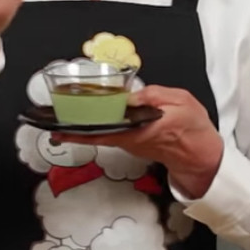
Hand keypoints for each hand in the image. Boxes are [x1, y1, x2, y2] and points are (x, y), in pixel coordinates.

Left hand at [52, 84, 223, 198]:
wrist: (202, 154)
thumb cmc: (193, 128)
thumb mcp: (181, 102)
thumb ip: (154, 96)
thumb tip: (129, 95)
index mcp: (141, 129)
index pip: (104, 131)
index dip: (80, 131)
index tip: (60, 128)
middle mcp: (130, 140)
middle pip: (95, 134)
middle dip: (71, 129)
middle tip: (47, 122)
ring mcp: (130, 142)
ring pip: (100, 133)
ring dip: (81, 126)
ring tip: (60, 116)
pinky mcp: (131, 142)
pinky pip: (109, 133)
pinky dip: (95, 125)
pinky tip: (85, 116)